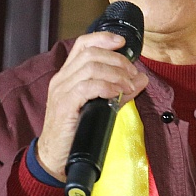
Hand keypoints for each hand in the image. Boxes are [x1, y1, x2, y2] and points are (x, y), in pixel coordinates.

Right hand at [38, 32, 148, 180]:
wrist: (55, 157)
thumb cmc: (76, 132)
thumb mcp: (100, 106)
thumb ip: (119, 91)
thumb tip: (141, 79)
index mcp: (67, 75)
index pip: (83, 45)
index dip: (103, 38)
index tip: (122, 42)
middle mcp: (62, 79)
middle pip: (91, 54)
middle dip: (117, 60)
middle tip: (132, 73)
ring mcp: (61, 91)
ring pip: (90, 68)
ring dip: (115, 74)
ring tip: (129, 85)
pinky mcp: (64, 105)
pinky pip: (87, 87)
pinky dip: (106, 87)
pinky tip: (117, 93)